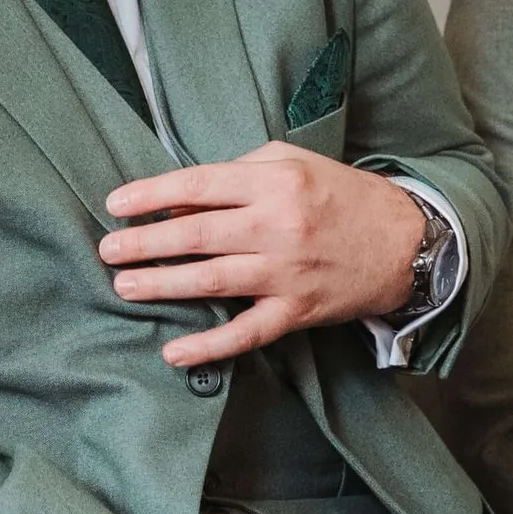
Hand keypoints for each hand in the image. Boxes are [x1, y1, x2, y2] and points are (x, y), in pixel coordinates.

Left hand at [99, 144, 424, 367]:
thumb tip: (184, 194)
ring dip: (162, 283)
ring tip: (124, 285)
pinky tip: (175, 351)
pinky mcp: (298, 310)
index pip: (199, 185)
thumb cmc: (343, 197)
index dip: (152, 195)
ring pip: (212, 279)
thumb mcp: (295, 162)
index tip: (116, 204)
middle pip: (197, 233)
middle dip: (145, 242)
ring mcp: (287, 272)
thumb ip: (241, 170)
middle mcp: (278, 225)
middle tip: (107, 250)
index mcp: (275, 182)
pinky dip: (210, 345)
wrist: (405, 242)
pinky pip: (247, 332)